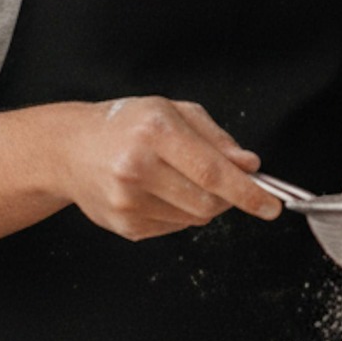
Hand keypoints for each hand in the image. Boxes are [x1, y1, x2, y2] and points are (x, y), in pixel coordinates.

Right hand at [59, 97, 279, 240]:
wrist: (70, 149)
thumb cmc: (126, 125)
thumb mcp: (173, 112)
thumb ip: (216, 138)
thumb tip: (249, 165)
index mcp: (155, 132)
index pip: (212, 171)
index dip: (247, 192)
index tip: (271, 205)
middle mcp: (137, 167)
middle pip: (208, 202)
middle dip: (227, 197)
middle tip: (219, 181)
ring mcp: (127, 201)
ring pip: (194, 218)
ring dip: (202, 204)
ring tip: (176, 179)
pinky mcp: (123, 225)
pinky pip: (174, 228)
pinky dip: (179, 213)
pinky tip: (157, 192)